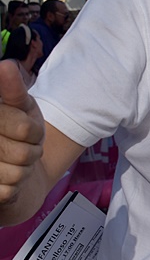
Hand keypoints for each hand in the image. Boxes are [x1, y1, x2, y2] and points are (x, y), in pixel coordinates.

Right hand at [0, 61, 45, 207]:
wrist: (9, 164)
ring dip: (22, 171)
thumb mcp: (20, 105)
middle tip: (21, 147)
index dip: (35, 132)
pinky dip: (14, 188)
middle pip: (25, 154)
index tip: (26, 130)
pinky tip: (4, 179)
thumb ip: (13, 89)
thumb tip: (5, 67)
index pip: (26, 130)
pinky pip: (9, 192)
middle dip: (31, 152)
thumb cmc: (16, 129)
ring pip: (17, 174)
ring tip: (11, 162)